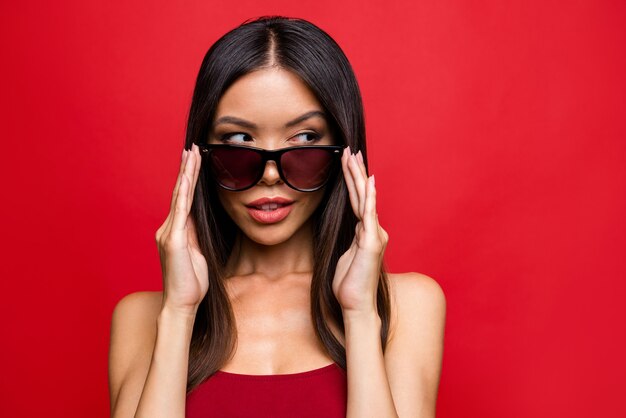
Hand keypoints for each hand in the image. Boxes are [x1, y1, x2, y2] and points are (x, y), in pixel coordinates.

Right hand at [155, 143, 207, 314]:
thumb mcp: (198, 253)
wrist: (182, 304)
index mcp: (176, 232)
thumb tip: (199, 219)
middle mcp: (169, 229)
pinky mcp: (173, 240)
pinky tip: (188, 178)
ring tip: (192, 154)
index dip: (189, 179)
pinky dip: (185, 192)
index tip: (194, 160)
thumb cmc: (192, 283)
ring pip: (180, 197)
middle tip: (192, 148)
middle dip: (187, 169)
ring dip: (187, 174)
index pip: (184, 199)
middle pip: (180, 193)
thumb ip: (196, 234)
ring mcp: (169, 233)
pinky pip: (181, 211)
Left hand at [332, 147, 388, 315]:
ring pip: (365, 199)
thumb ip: (349, 241)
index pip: (356, 201)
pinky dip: (370, 197)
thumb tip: (346, 232)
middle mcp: (372, 230)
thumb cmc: (348, 285)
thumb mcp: (345, 256)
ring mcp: (374, 235)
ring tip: (353, 156)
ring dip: (358, 176)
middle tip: (349, 150)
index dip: (351, 181)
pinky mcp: (372, 243)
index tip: (347, 162)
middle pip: (362, 195)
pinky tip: (369, 181)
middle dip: (355, 171)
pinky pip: (370, 215)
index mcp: (364, 232)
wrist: (356, 306)